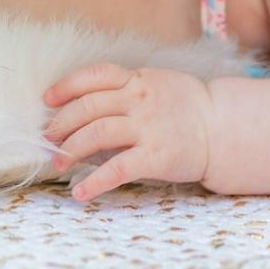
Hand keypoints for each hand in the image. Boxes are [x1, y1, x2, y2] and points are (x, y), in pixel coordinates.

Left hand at [42, 63, 213, 201]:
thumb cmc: (186, 106)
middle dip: (61, 124)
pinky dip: (94, 182)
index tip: (47, 100)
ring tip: (59, 163)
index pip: (94, 75)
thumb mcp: (157, 83)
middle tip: (48, 140)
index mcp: (138, 79)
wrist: (221, 127)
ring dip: (71, 150)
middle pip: (88, 107)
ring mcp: (148, 127)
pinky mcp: (156, 156)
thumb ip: (126, 88)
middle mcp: (140, 99)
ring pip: (97, 133)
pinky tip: (80, 193)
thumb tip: (86, 104)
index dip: (66, 86)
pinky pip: (118, 169)